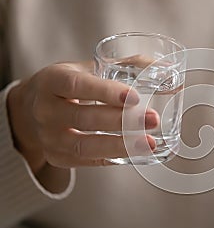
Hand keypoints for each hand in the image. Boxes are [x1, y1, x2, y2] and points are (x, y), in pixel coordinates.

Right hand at [7, 62, 158, 175]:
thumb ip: (125, 66)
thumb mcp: (87, 68)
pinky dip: (112, 157)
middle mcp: (45, 110)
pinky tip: (134, 152)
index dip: (105, 92)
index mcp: (52, 80)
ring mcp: (48, 137)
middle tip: (152, 119)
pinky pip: (87, 160)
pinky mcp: (57, 157)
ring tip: (148, 143)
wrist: (34, 107)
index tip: (134, 97)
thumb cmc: (70, 84)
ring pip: (84, 145)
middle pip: (84, 118)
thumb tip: (167, 69)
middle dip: (121, 120)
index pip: (76, 85)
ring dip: (120, 145)